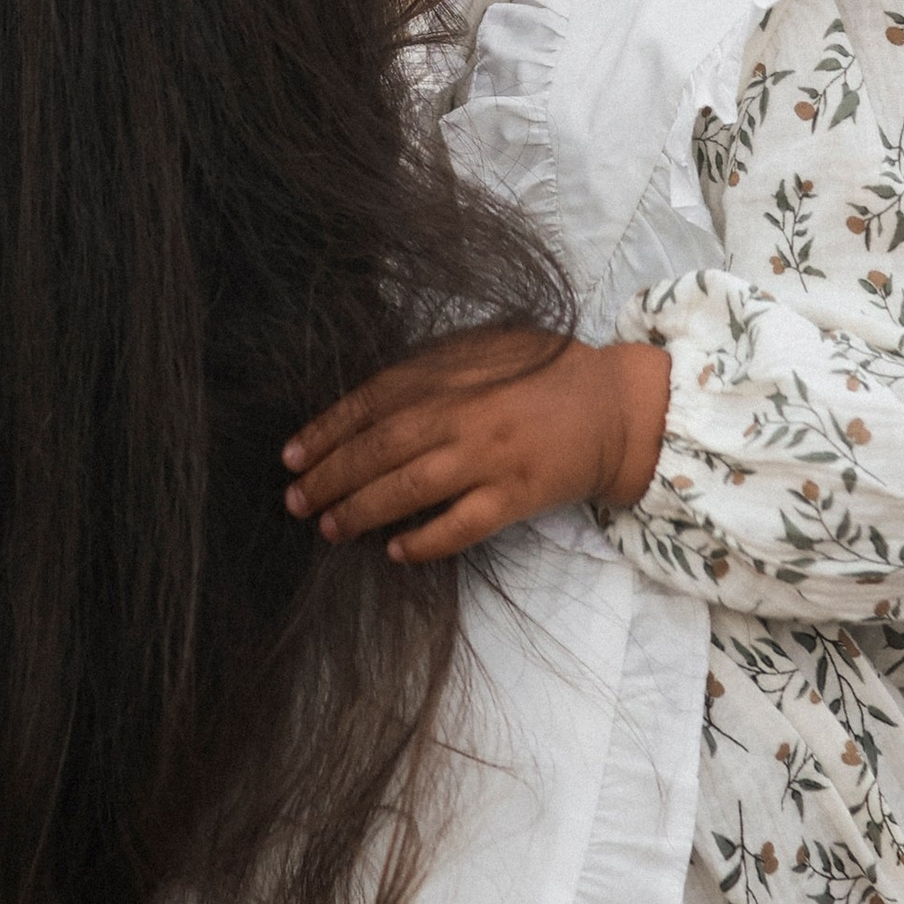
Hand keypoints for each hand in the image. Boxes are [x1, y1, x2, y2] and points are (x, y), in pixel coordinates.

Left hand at [284, 329, 671, 563]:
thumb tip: (365, 404)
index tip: (290, 457)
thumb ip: (427, 370)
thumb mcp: (480, 351)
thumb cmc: (541, 374)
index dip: (325, 432)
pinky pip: (462, 525)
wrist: (612, 406)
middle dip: (329, 477)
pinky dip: (426, 541)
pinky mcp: (517, 496)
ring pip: (410, 488)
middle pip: (379, 449)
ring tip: (329, 528)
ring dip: (362, 510)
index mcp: (448, 374)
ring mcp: (490, 457)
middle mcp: (462, 414)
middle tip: (295, 501)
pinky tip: (396, 552)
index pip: (370, 403)